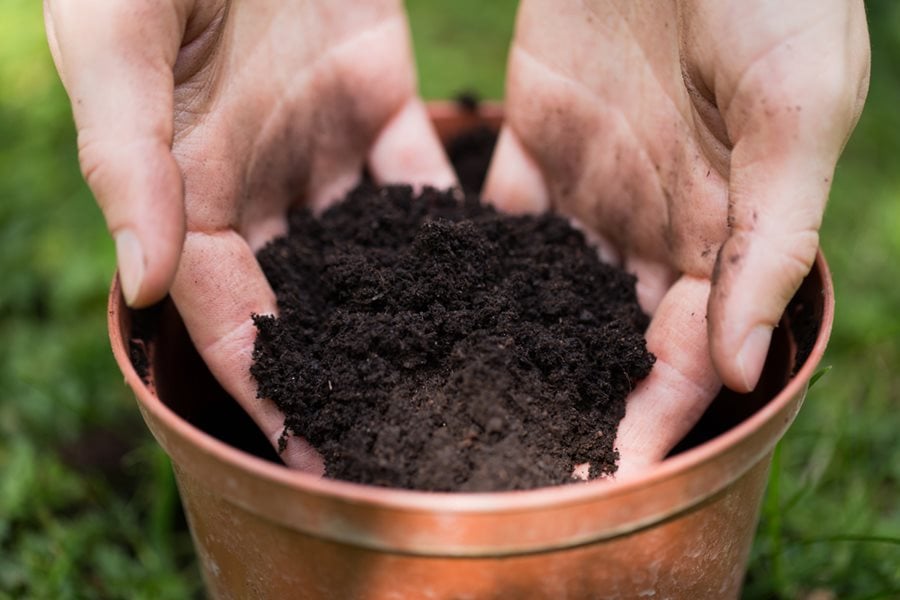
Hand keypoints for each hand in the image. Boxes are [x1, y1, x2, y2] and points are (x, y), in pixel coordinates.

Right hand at [45, 0, 454, 468]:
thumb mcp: (120, 38)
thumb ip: (130, 160)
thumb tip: (146, 286)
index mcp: (190, 186)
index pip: (230, 312)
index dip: (268, 386)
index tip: (314, 454)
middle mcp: (258, 181)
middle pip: (310, 300)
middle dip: (351, 372)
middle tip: (406, 441)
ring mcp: (319, 143)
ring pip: (372, 250)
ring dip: (411, 312)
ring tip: (463, 379)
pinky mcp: (376, 97)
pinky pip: (418, 174)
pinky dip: (450, 225)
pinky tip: (493, 276)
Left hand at [485, 0, 868, 474]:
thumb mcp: (794, 107)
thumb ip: (769, 237)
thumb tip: (738, 366)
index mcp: (724, 228)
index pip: (689, 348)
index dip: (653, 411)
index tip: (604, 470)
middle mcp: (654, 223)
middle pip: (607, 336)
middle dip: (567, 395)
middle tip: (510, 455)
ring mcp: (592, 186)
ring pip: (544, 290)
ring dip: (506, 344)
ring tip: (452, 402)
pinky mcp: (536, 141)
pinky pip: (495, 220)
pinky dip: (466, 264)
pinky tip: (425, 310)